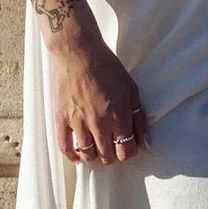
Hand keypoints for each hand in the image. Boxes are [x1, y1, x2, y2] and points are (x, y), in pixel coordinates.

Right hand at [48, 18, 146, 165]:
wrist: (78, 52)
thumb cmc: (107, 66)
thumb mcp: (131, 88)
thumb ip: (139, 117)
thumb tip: (145, 142)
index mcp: (119, 117)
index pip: (126, 151)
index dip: (129, 152)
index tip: (127, 147)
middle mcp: (99, 124)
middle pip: (108, 157)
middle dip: (113, 155)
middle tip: (112, 146)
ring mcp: (78, 123)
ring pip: (88, 155)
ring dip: (94, 156)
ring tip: (96, 149)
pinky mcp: (61, 119)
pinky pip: (65, 147)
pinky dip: (72, 155)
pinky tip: (77, 155)